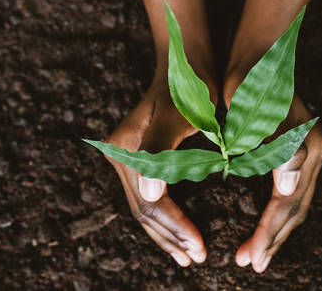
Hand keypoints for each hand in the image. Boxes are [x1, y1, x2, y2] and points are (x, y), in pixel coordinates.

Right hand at [105, 79, 211, 266]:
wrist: (185, 62)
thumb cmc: (190, 86)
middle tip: (197, 258)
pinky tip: (178, 234)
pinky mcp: (138, 161)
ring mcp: (127, 159)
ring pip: (145, 209)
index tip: (201, 247)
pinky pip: (149, 198)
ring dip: (167, 235)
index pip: (152, 202)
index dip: (176, 227)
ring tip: (189, 256)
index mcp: (127, 149)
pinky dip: (165, 220)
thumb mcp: (180, 114)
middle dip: (171, 237)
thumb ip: (162, 150)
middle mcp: (121, 156)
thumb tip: (152, 193)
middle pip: (144, 210)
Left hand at [234, 95, 321, 271]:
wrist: (260, 54)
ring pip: (297, 203)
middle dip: (273, 239)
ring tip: (255, 254)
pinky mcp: (305, 149)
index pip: (286, 203)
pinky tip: (267, 226)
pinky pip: (295, 192)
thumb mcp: (255, 111)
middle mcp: (316, 152)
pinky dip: (280, 214)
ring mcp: (314, 151)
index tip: (247, 258)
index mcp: (305, 148)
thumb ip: (276, 148)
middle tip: (249, 264)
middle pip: (296, 208)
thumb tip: (288, 188)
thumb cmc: (249, 82)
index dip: (267, 233)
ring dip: (277, 231)